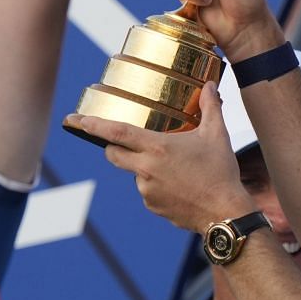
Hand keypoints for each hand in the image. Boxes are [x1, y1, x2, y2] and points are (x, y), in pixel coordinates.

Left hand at [66, 82, 254, 233]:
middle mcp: (146, 169)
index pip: (116, 132)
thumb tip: (211, 86)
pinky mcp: (152, 206)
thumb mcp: (217, 135)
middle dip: (113, 147)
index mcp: (157, 148)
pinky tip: (180, 186)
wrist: (224, 213)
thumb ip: (211, 107)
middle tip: (125, 141)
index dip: (93, 125)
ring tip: (177, 169)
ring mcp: (146, 190)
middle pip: (113, 154)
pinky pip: (147, 191)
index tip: (76, 120)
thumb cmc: (221, 172)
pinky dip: (157, 186)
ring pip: (135, 173)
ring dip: (145, 168)